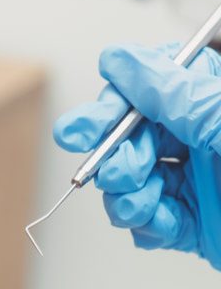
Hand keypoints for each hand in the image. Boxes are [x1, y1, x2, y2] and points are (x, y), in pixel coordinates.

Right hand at [53, 43, 220, 268]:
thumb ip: (172, 90)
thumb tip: (122, 62)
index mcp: (208, 101)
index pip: (141, 94)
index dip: (106, 111)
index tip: (80, 130)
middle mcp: (197, 139)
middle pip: (124, 142)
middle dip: (115, 159)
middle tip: (127, 169)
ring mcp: (191, 182)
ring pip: (126, 186)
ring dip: (128, 197)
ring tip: (151, 200)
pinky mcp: (189, 224)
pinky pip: (144, 224)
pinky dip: (147, 227)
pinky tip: (166, 223)